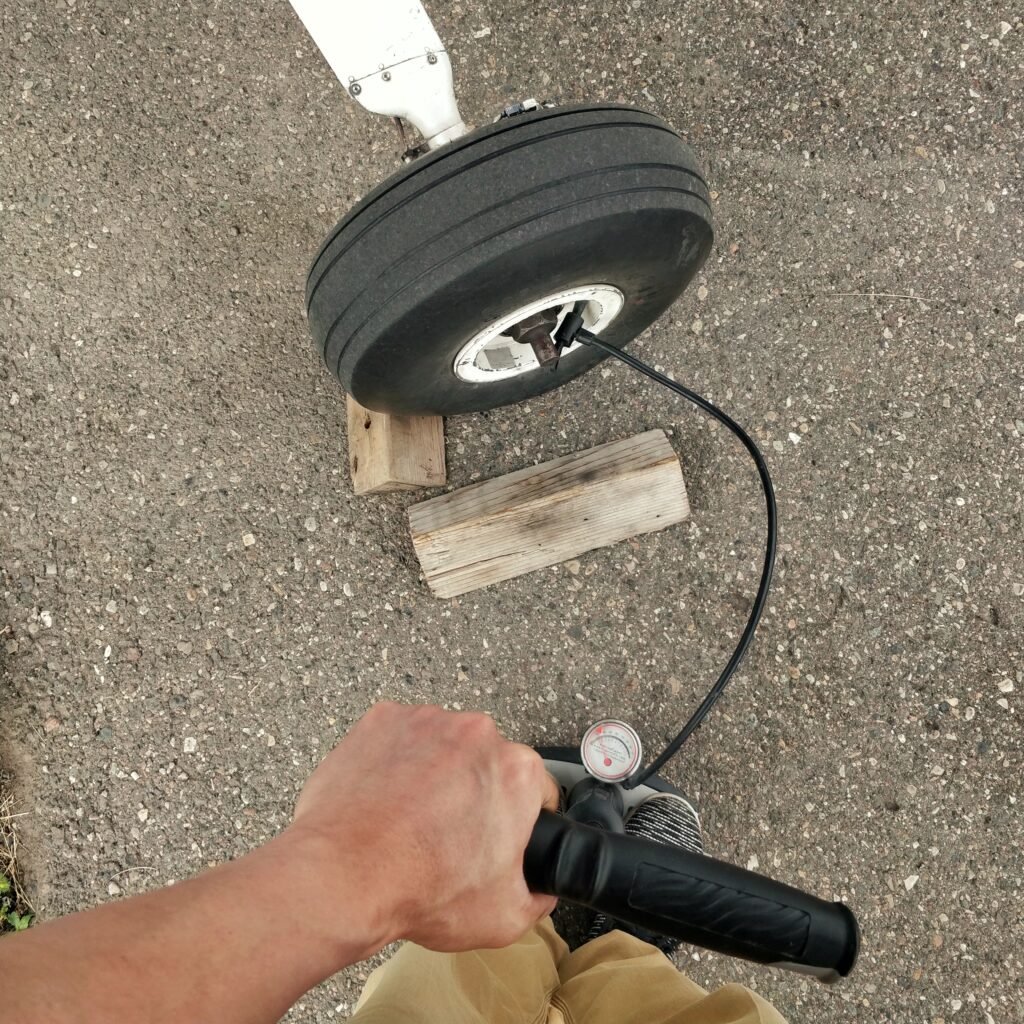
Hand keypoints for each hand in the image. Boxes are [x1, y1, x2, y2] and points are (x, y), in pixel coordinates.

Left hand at [287, 702, 559, 951]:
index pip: (535, 789)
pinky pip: (399, 737)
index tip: (498, 835)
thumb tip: (538, 889)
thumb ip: (537, 896)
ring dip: (433, 772)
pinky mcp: (383, 720)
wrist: (341, 876)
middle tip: (448, 833)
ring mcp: (427, 721)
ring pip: (442, 745)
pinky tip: (384, 798)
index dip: (520, 819)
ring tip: (408, 818)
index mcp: (517, 771)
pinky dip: (394, 761)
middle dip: (474, 791)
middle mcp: (478, 733)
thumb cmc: (418, 889)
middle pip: (486, 762)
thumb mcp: (504, 918)